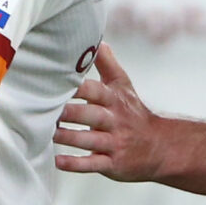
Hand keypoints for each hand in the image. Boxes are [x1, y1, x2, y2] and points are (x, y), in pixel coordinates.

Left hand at [53, 45, 166, 181]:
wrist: (160, 147)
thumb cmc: (134, 113)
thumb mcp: (124, 87)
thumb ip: (108, 64)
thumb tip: (97, 40)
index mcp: (115, 100)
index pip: (95, 91)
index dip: (77, 88)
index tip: (55, 83)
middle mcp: (116, 121)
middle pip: (91, 115)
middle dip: (69, 113)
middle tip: (45, 110)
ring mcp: (115, 143)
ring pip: (89, 140)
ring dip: (67, 137)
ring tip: (46, 133)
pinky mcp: (113, 164)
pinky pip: (93, 164)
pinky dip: (75, 164)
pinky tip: (57, 161)